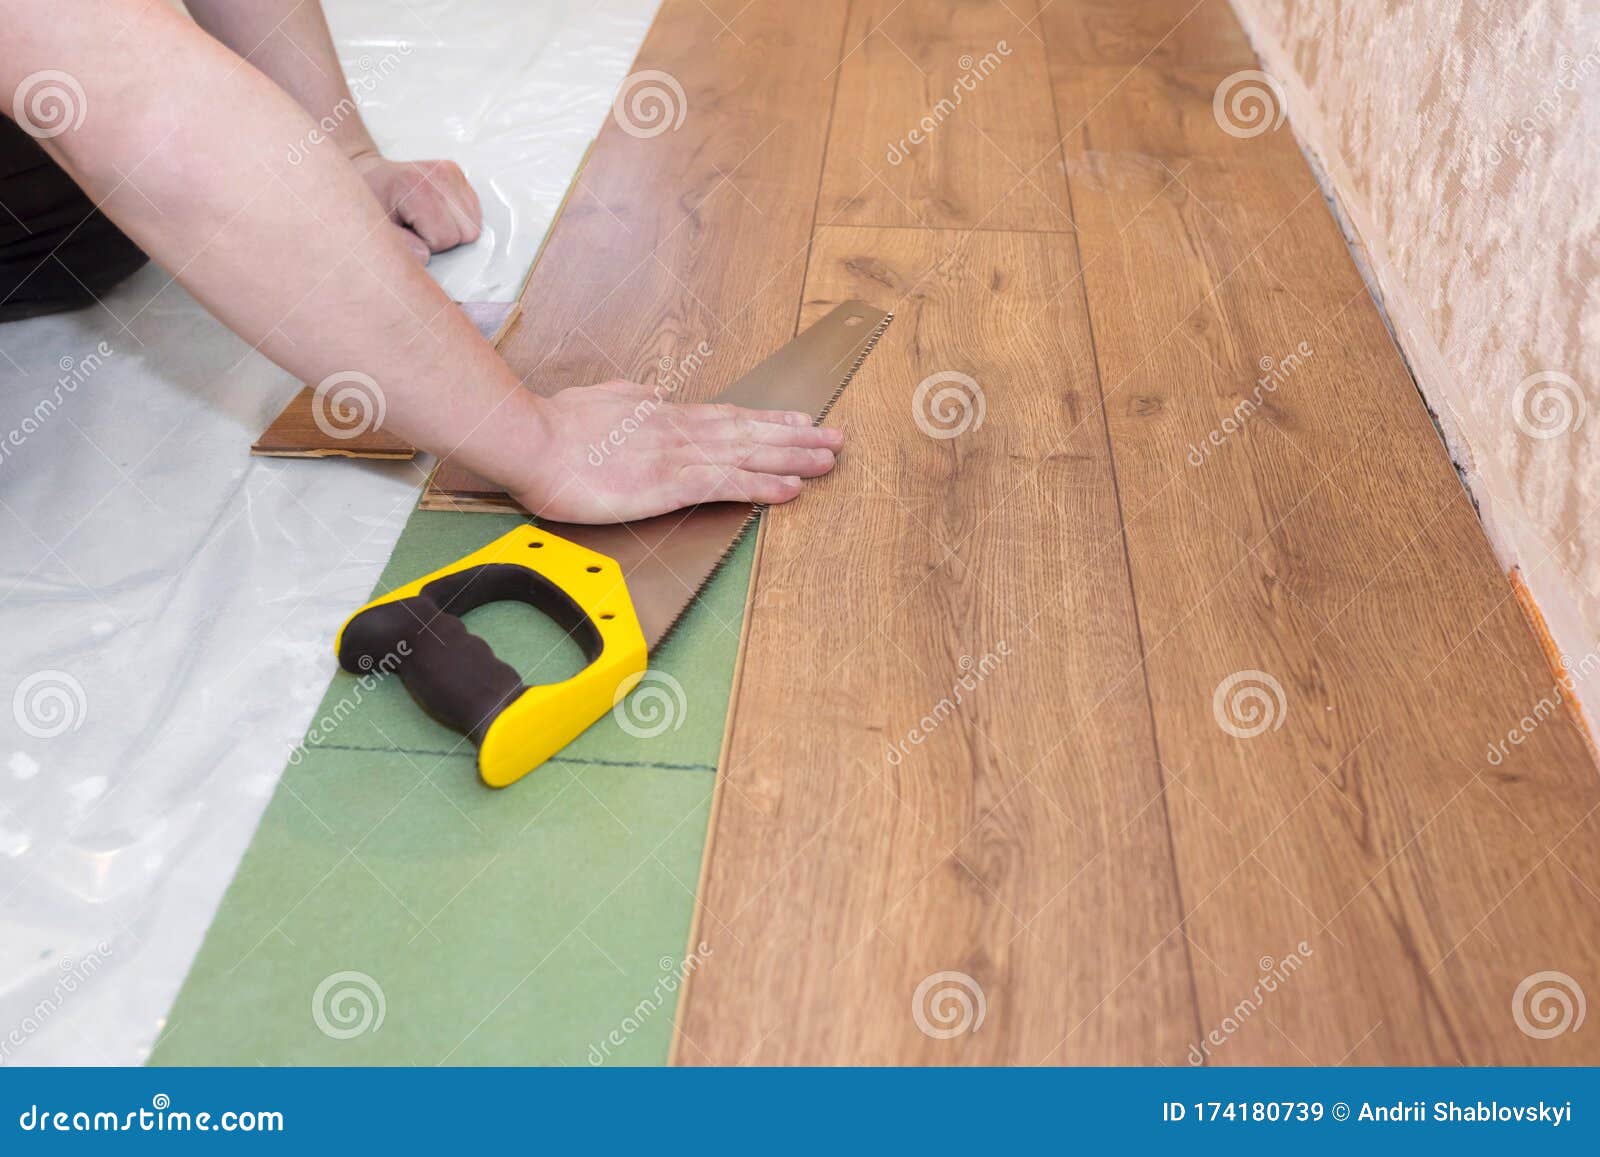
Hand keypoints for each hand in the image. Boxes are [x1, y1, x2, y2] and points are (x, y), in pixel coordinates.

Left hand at [350, 151, 481, 262]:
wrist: (370, 175)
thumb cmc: (371, 200)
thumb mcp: (375, 229)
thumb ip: (399, 246)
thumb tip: (424, 256)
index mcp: (417, 188)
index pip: (447, 237)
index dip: (429, 245)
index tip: (410, 232)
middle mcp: (438, 175)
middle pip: (468, 231)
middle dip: (445, 238)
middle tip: (419, 228)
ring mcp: (450, 172)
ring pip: (475, 223)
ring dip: (454, 229)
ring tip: (427, 219)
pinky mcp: (456, 173)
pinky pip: (475, 211)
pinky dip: (459, 218)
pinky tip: (437, 212)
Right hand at [506, 380, 843, 523]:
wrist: (532, 440)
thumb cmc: (557, 425)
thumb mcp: (602, 401)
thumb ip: (631, 401)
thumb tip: (650, 397)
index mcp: (665, 416)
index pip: (729, 416)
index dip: (768, 421)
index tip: (798, 421)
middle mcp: (681, 431)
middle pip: (751, 431)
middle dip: (797, 436)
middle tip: (836, 439)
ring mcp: (679, 456)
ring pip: (750, 453)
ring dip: (793, 457)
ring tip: (829, 459)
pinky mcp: (670, 483)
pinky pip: (729, 484)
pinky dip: (762, 485)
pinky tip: (791, 488)